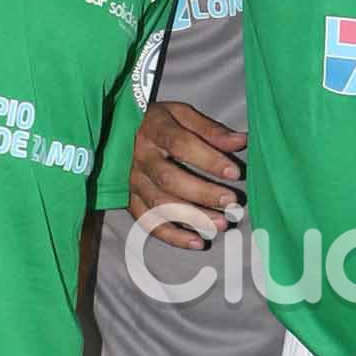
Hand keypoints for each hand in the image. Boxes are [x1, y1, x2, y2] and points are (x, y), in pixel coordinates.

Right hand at [127, 101, 247, 248]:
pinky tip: (197, 241)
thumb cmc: (156, 121)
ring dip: (192, 217)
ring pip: (160, 204)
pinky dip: (173, 235)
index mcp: (154, 130)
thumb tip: (240, 141)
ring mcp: (132, 181)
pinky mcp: (129, 200)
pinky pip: (149, 222)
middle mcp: (140, 157)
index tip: (234, 171)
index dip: (209, 160)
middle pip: (170, 179)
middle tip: (230, 202)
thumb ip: (210, 129)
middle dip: (203, 193)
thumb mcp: (181, 114)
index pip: (181, 145)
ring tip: (220, 224)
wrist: (114, 130)